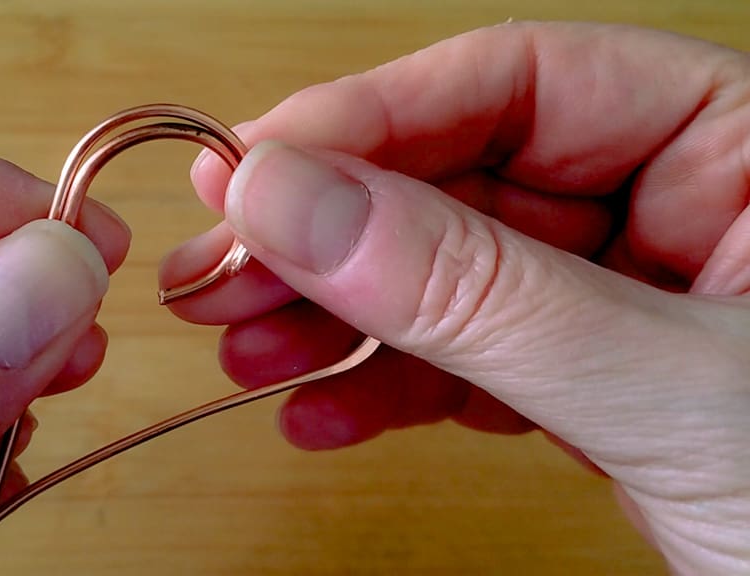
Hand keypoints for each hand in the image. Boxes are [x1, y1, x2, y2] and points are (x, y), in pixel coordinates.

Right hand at [163, 22, 749, 573]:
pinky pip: (471, 357)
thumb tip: (296, 201)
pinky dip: (389, 388)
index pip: (525, 79)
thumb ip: (476, 291)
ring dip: (337, 316)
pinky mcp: (594, 378)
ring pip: (450, 273)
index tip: (254, 172)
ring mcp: (630, 296)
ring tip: (243, 349)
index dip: (373, 117)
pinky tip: (320, 412)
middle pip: (463, 177)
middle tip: (215, 270)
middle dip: (331, 232)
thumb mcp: (668, 389)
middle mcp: (687, 202)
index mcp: (747, 143)